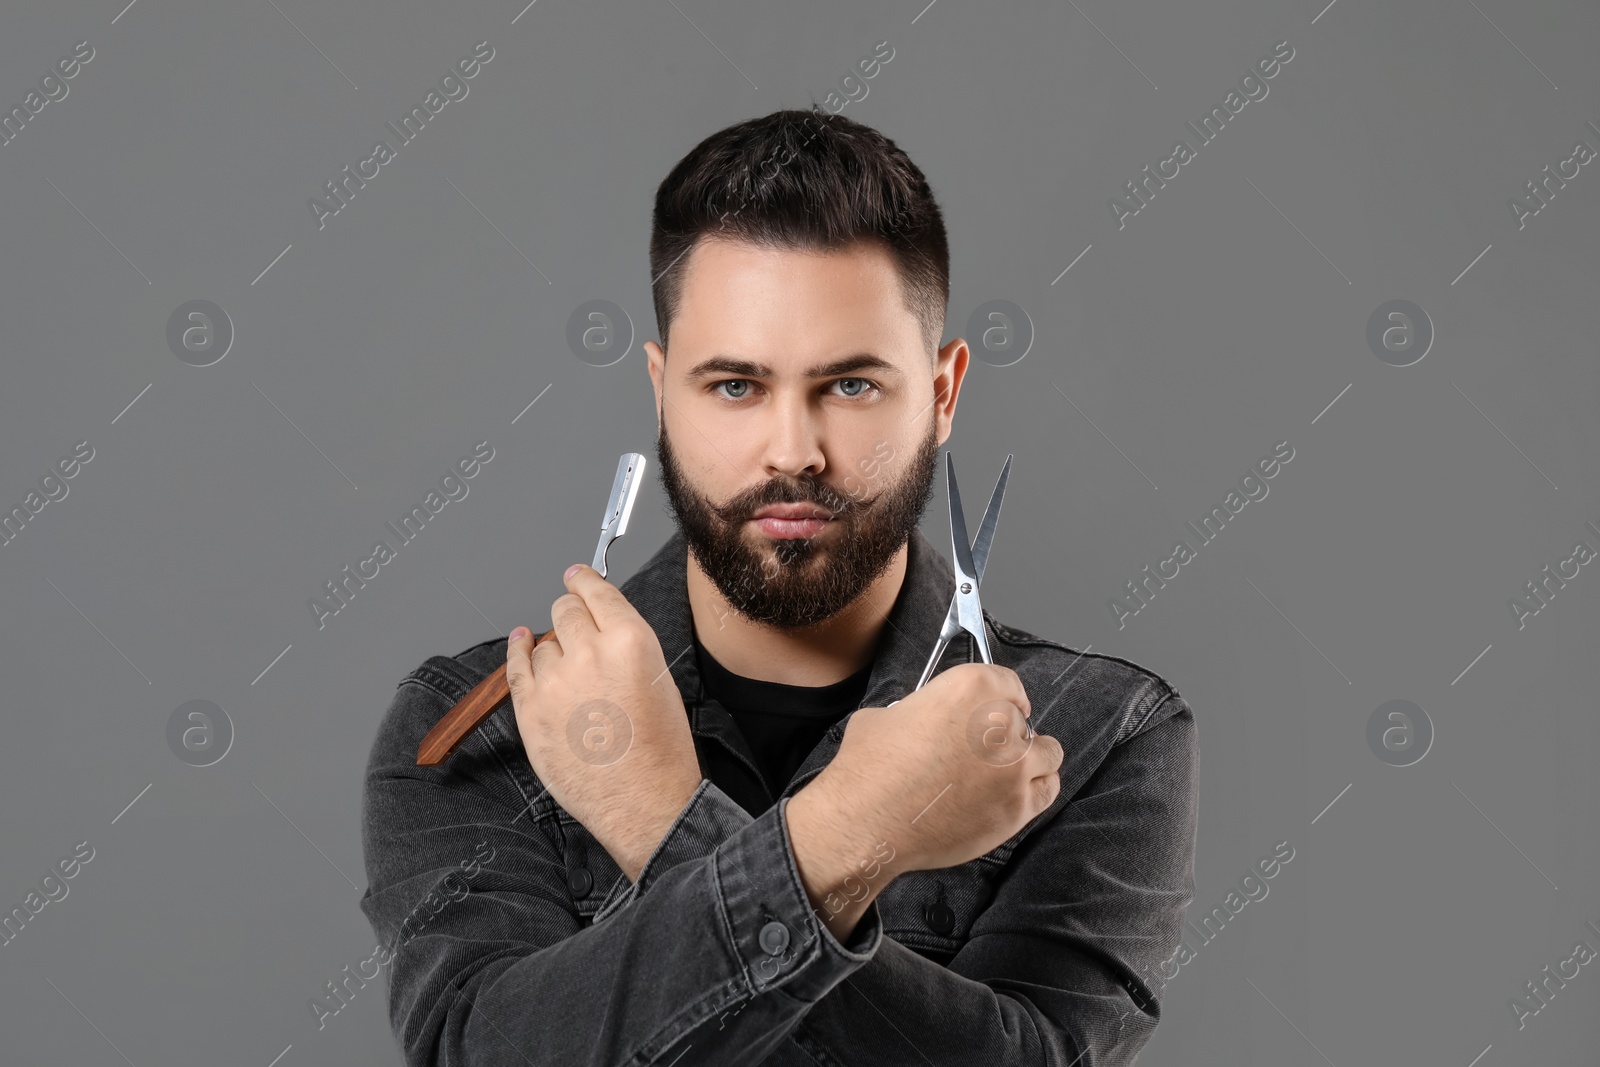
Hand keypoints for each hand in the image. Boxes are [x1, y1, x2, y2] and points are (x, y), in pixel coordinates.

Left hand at [507, 564, 703, 881]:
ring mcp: (555, 683)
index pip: (597, 592)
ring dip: (553, 648)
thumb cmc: (659, 750)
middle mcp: (590, 653)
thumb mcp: (659, 678)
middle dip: (570, 613)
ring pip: (543, 642)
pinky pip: (515, 667)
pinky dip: (518, 651)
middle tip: (575, 623)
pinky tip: (520, 641)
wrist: (643, 802)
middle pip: (565, 610)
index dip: (583, 580)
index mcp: (631, 641)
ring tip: (573, 675)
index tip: (576, 576)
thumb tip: (598, 625)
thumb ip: (626, 644)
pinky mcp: (530, 712)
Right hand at [789, 662, 1062, 894]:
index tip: (1004, 707)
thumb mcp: (887, 715)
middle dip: (1005, 734)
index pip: (1008, 683)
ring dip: (1031, 758)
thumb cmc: (870, 768)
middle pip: (1022, 721)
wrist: (868, 820)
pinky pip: (1048, 790)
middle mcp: (1000, 722)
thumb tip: (923, 722)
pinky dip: (1036, 789)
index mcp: (970, 688)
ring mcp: (1014, 767)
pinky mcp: (1018, 807)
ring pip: (1048, 753)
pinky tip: (1016, 793)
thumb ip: (921, 711)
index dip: (1004, 697)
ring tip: (1008, 772)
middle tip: (983, 752)